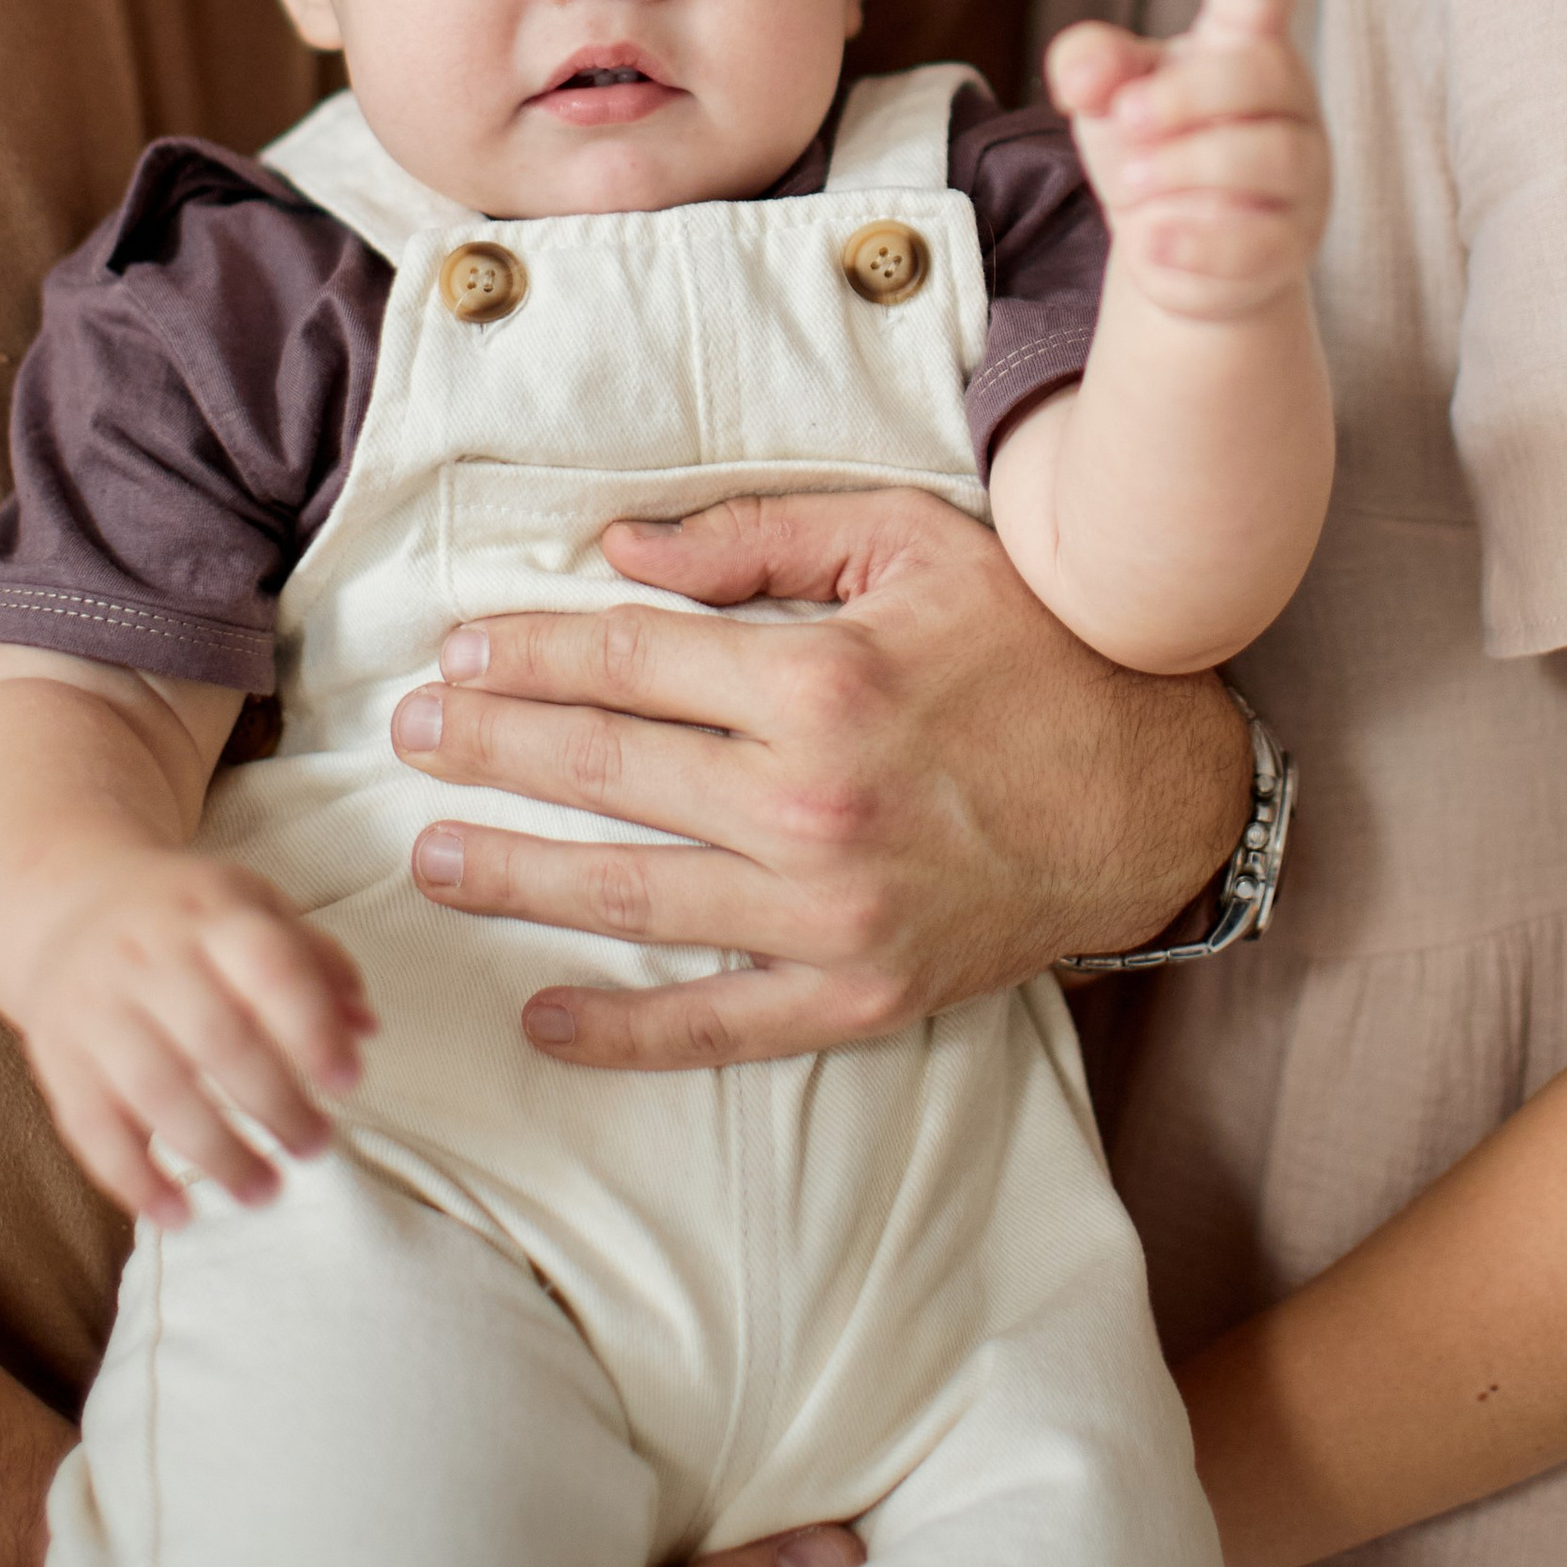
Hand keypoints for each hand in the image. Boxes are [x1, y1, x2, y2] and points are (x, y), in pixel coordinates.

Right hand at [12, 857, 373, 1226]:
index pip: (270, 967)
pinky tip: (179, 1215)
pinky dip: (134, 1180)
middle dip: (275, 1104)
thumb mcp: (257, 912)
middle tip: (316, 1148)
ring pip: (157, 1090)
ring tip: (265, 1193)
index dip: (313, 1029)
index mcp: (213, 912)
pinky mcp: (57, 1059)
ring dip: (216, 1153)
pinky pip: (91, 1129)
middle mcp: (150, 955)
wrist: (68, 907)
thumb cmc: (188, 921)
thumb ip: (317, 964)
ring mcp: (96, 1008)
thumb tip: (367, 1029)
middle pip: (217, 1038)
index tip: (349, 1083)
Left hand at [395, 485, 1251, 1067]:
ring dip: (517, 875)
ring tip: (435, 857)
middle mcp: (812, 799)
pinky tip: (546, 1018)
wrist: (1159, 791)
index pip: (628, 661)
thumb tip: (620, 551)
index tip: (459, 654)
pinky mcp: (860, 991)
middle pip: (606, 771)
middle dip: (491, 751)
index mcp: (821, 678)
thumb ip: (760, 536)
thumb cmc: (1036, 646)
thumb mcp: (914, 541)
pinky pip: (717, 1024)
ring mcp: (831, 909)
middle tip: (408, 741)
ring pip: (631, 895)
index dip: (529, 654)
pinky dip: (624, 1030)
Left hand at [1046, 0, 1329, 319]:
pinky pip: (1260, 241)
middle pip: (1264, 72)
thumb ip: (1091, 64)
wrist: (1174, 252)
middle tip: (1126, 116)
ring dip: (1190, 165)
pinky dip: (1198, 241)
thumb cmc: (1152, 147)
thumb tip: (1084, 73)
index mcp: (1244, 41)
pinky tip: (1150, 241)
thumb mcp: (1108, 95)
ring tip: (1131, 184)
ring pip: (1273, 156)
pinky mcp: (1289, 245)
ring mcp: (1300, 175)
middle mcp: (1286, 100)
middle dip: (1189, 94)